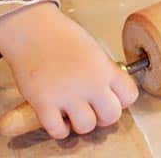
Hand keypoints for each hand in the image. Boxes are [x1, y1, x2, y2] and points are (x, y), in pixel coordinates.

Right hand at [0, 2, 137, 138]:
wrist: (31, 29)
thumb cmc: (60, 35)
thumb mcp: (93, 49)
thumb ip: (103, 71)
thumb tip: (108, 91)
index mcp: (104, 68)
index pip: (130, 96)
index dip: (121, 100)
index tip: (111, 98)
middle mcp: (90, 83)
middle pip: (111, 116)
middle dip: (103, 116)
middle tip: (92, 108)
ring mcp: (67, 95)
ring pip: (86, 127)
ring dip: (80, 123)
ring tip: (73, 112)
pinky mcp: (44, 103)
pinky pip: (58, 131)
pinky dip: (59, 129)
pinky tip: (57, 118)